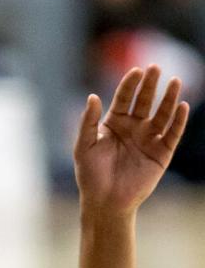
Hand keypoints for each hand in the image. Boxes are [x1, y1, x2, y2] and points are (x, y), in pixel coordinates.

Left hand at [74, 65, 189, 214]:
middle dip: (150, 84)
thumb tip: (93, 96)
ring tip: (176, 81)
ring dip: (169, 98)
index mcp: (113, 123)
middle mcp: (133, 128)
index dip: (130, 84)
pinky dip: (179, 120)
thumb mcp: (84, 145)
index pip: (124, 98)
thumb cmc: (91, 174)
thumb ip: (88, 121)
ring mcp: (148, 140)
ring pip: (162, 114)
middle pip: (144, 101)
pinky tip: (183, 106)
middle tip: (156, 67)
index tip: (136, 70)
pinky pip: (173, 134)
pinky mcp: (161, 153)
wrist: (105, 201)